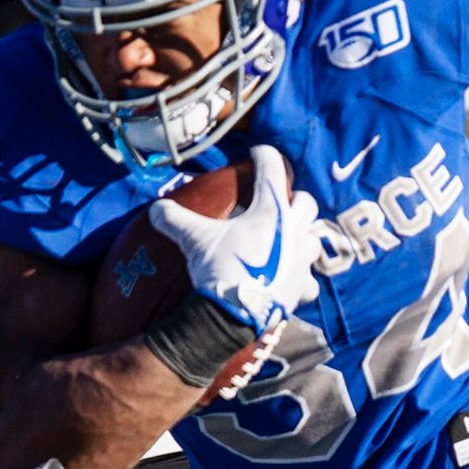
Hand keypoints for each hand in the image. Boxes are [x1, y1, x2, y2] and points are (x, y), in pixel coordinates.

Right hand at [147, 143, 323, 335]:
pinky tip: (292, 280)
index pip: (272, 169)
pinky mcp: (302, 288)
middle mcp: (294, 231)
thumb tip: (154, 209)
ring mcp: (301, 261)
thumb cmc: (218, 269)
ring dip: (302, 237)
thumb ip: (173, 219)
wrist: (233, 315)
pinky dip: (302, 279)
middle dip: (293, 199)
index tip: (257, 154)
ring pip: (314, 240)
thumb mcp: (193, 239)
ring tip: (287, 240)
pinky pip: (310, 281)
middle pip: (306, 203)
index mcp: (271, 211)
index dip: (264, 155)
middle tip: (277, 203)